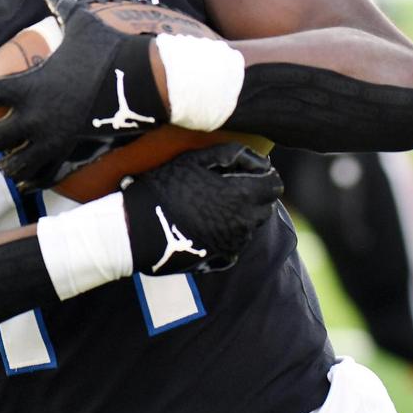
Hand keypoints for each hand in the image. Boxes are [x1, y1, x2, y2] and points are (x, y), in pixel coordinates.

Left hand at [0, 0, 164, 189]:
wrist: (141, 83)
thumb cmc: (108, 51)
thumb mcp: (81, 23)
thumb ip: (61, 7)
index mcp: (28, 87)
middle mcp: (33, 118)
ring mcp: (52, 140)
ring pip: (14, 164)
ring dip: (4, 164)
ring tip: (0, 163)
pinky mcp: (71, 155)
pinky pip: (45, 175)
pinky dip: (33, 180)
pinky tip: (26, 182)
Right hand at [122, 143, 282, 274]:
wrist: (138, 228)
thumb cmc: (164, 188)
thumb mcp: (194, 160)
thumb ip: (230, 154)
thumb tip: (260, 158)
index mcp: (241, 195)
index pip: (274, 184)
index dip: (264, 174)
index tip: (249, 170)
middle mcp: (244, 223)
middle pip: (265, 206)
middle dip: (254, 194)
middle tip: (228, 184)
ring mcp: (233, 243)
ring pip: (250, 225)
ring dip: (240, 213)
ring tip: (212, 203)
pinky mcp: (220, 258)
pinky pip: (235, 244)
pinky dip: (227, 233)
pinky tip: (206, 224)